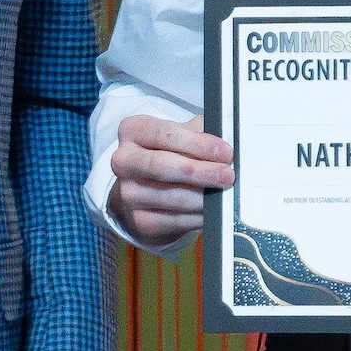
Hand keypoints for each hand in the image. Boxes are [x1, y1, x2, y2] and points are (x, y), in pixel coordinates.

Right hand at [107, 113, 233, 245]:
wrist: (146, 190)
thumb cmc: (169, 154)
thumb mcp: (182, 135)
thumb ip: (201, 134)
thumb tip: (226, 145)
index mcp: (133, 130)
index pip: (165, 134)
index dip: (198, 144)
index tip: (225, 152)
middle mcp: (123, 161)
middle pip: (163, 166)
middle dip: (201, 171)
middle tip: (227, 175)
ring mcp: (128, 193)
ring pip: (173, 196)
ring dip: (204, 196)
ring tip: (224, 192)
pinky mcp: (140, 219)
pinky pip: (176, 220)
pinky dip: (199, 215)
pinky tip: (212, 210)